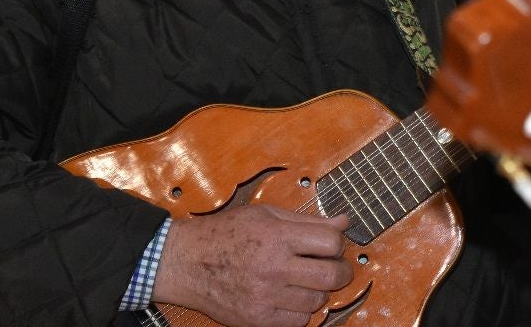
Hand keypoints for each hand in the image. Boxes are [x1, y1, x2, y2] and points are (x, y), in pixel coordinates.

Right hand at [153, 205, 353, 326]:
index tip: (332, 245)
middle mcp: (273, 267)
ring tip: (306, 282)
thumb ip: (308, 220)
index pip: (331, 243)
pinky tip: (292, 297)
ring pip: (318, 301)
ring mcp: (264, 296)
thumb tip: (344, 222)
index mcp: (277, 236)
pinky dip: (301, 311)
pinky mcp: (256, 319)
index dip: (338, 243)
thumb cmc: (226, 233)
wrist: (186, 262)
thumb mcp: (266, 214)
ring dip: (319, 292)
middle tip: (335, 268)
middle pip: (332, 275)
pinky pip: (298, 321)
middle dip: (341, 271)